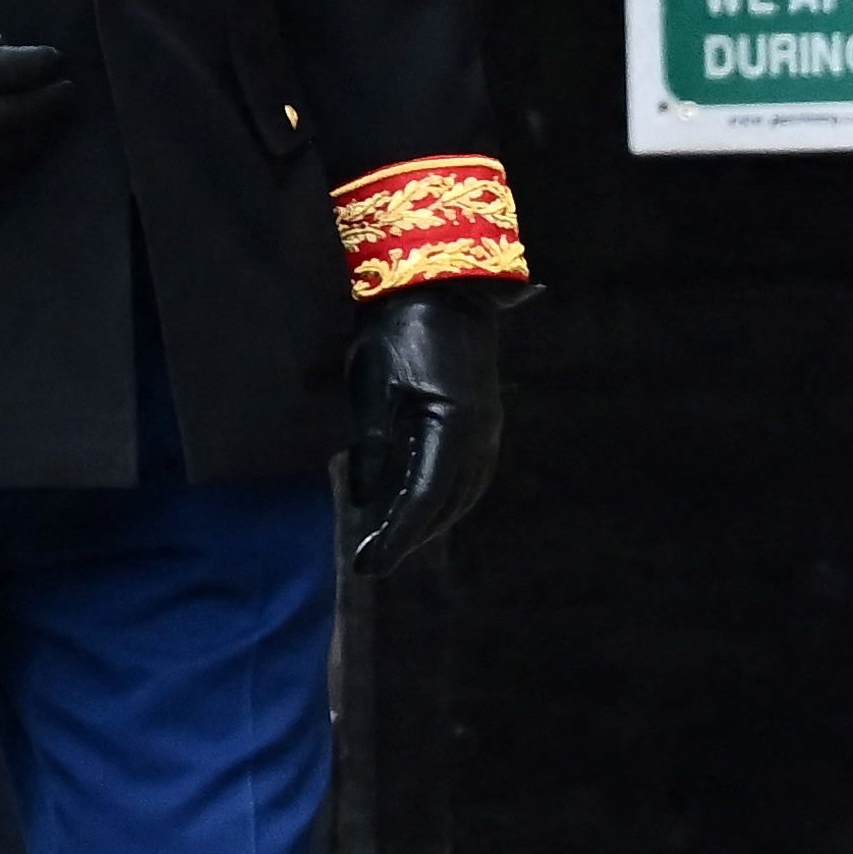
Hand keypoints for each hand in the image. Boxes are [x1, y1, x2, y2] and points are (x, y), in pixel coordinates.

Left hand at [344, 287, 512, 575]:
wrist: (442, 288)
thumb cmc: (398, 333)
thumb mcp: (373, 388)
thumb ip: (373, 447)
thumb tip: (364, 499)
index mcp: (449, 428)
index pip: (420, 500)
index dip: (394, 537)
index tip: (367, 565)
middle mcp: (478, 436)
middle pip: (446, 505)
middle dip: (409, 536)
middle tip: (371, 558)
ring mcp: (488, 429)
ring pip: (463, 495)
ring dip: (431, 521)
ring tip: (395, 539)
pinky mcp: (486, 420)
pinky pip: (471, 476)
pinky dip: (447, 499)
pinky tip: (424, 503)